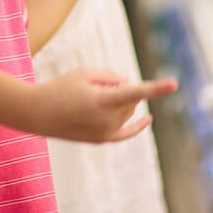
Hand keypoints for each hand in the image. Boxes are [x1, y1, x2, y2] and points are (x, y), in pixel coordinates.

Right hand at [30, 69, 177, 142]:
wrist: (38, 114)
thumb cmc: (61, 88)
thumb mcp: (85, 73)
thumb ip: (112, 75)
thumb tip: (130, 85)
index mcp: (102, 101)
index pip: (135, 92)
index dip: (155, 87)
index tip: (174, 83)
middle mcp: (107, 120)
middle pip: (130, 98)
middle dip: (120, 87)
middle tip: (96, 85)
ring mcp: (105, 132)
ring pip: (127, 111)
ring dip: (119, 100)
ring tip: (91, 98)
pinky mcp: (102, 140)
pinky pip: (125, 133)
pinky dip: (138, 126)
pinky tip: (149, 118)